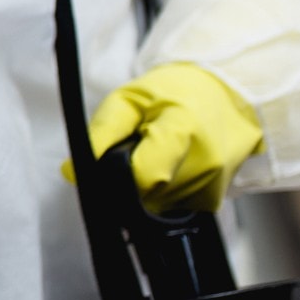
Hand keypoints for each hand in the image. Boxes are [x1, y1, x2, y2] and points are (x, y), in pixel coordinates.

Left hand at [65, 62, 263, 212]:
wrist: (226, 94)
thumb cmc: (175, 92)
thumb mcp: (129, 100)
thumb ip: (101, 134)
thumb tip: (72, 172)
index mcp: (184, 130)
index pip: (142, 177)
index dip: (117, 174)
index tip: (113, 159)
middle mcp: (206, 164)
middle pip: (146, 194)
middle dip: (130, 178)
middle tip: (139, 148)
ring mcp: (215, 185)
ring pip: (157, 205)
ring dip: (147, 185)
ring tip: (157, 153)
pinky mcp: (215, 199)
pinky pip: (173, 207)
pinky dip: (165, 191)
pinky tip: (172, 166)